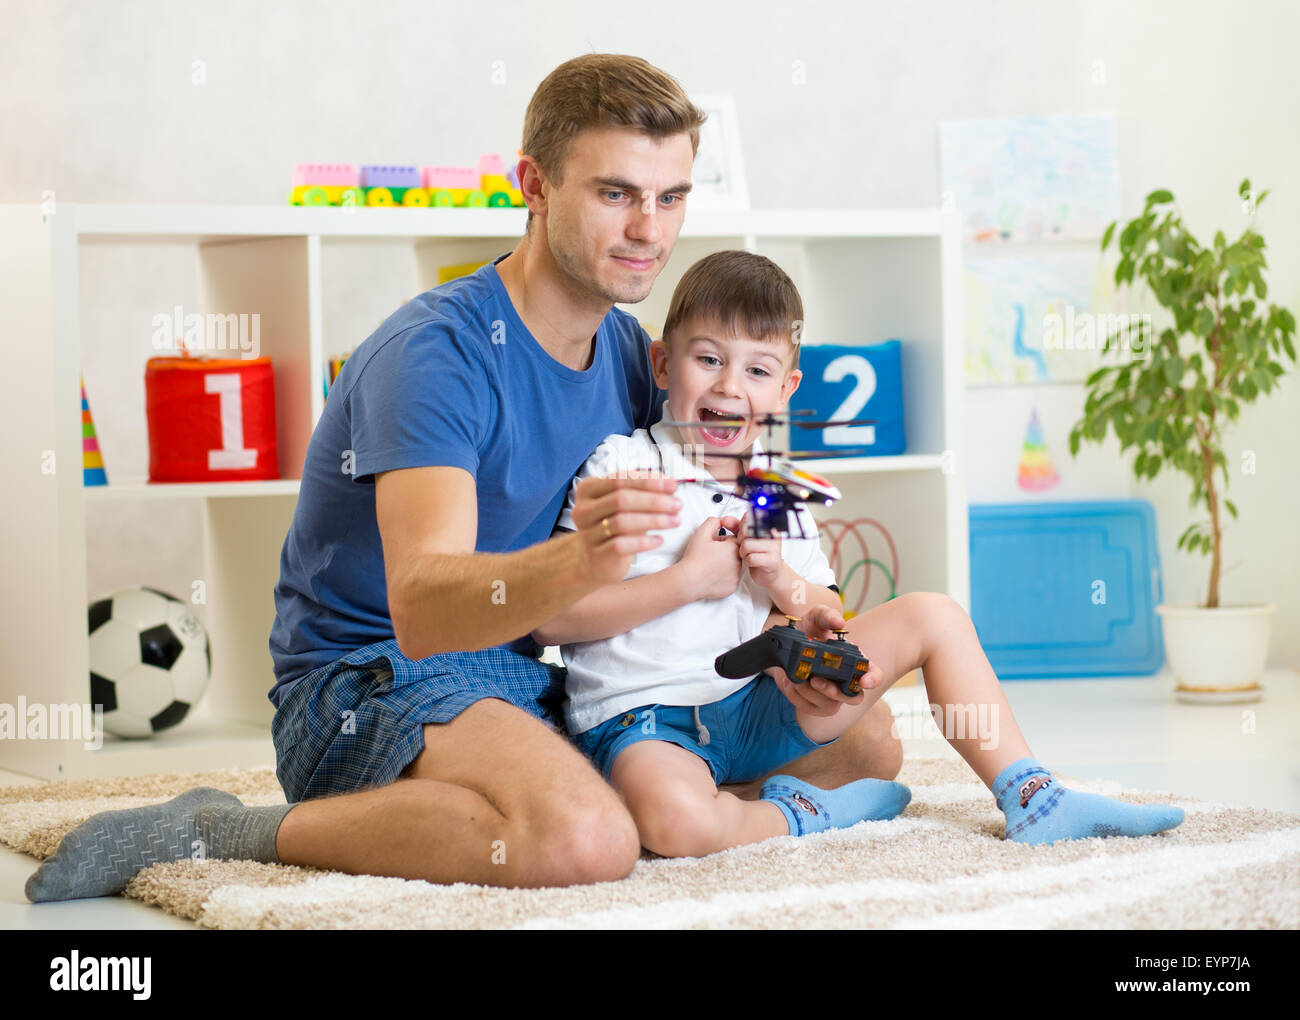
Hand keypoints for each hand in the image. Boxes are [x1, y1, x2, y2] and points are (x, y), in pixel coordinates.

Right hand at [570, 471, 680, 584]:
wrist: (595, 560)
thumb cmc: (614, 526)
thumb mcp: (625, 504)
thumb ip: (643, 491)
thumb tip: (670, 483)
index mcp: (588, 490)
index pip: (619, 479)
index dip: (648, 481)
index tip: (672, 485)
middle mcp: (583, 510)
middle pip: (621, 499)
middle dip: (654, 501)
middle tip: (677, 504)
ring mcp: (588, 534)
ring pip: (622, 522)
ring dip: (654, 520)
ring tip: (675, 521)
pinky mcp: (597, 556)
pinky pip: (621, 546)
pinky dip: (644, 541)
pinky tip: (659, 540)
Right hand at [676, 516, 741, 599]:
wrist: (688, 580)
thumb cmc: (694, 558)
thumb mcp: (702, 533)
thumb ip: (713, 521)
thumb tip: (720, 520)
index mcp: (734, 547)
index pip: (734, 539)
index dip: (722, 540)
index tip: (713, 544)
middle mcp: (738, 562)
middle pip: (735, 553)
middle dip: (724, 552)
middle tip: (709, 554)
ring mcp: (736, 576)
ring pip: (733, 567)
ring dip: (725, 564)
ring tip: (709, 565)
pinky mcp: (732, 588)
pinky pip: (730, 580)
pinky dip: (723, 578)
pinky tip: (711, 576)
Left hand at [738, 516, 783, 588]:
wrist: (771, 574)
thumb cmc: (759, 554)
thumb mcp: (747, 538)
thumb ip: (737, 527)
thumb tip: (725, 520)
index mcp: (768, 526)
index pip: (749, 518)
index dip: (741, 528)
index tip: (744, 535)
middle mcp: (773, 535)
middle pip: (746, 531)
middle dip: (741, 541)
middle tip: (745, 547)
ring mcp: (774, 548)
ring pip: (747, 545)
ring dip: (743, 552)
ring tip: (748, 555)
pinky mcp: (772, 561)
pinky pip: (751, 558)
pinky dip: (748, 561)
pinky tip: (752, 562)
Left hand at [765, 605, 882, 714]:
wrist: (787, 642)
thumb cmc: (810, 629)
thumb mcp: (816, 617)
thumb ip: (828, 616)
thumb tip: (839, 623)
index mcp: (853, 661)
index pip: (872, 674)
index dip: (872, 679)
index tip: (864, 681)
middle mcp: (845, 680)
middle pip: (853, 698)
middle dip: (834, 693)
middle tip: (815, 680)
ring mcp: (831, 694)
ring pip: (829, 706)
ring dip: (809, 695)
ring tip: (794, 678)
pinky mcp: (814, 703)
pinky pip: (809, 708)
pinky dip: (796, 697)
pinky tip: (787, 682)